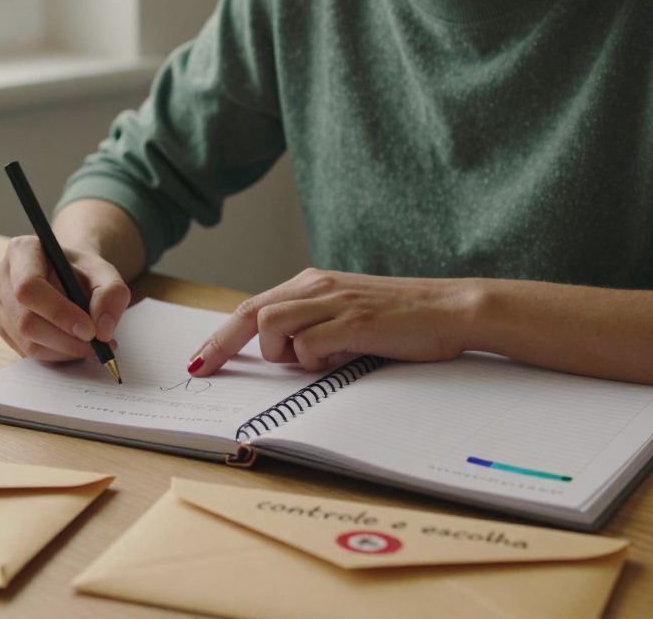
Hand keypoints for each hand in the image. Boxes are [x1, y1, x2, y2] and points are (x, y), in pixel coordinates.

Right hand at [0, 235, 131, 362]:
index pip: (29, 287)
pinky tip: (73, 344)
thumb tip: (103, 330)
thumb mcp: (106, 273)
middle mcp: (1, 276)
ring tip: (90, 345)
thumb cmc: (82, 271)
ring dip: (64, 351)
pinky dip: (56, 355)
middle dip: (65, 339)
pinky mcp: (2, 328)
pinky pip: (27, 352)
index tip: (89, 330)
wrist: (68, 276)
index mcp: (22, 251)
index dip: (59, 313)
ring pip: (27, 342)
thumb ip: (112, 294)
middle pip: (26, 320)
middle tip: (95, 344)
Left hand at [188, 268, 479, 375]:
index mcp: (314, 283)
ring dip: (281, 353)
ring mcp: (334, 303)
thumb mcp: (349, 312)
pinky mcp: (354, 323)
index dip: (220, 335)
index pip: (252, 307)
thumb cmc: (404, 318)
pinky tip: (341, 358)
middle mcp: (317, 287)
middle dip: (220, 344)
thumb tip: (286, 351)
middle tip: (203, 369)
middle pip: (248, 313)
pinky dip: (314, 360)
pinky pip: (309, 346)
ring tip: (316, 360)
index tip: (200, 358)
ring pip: (271, 325)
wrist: (452, 308)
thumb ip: (316, 323)